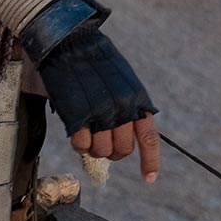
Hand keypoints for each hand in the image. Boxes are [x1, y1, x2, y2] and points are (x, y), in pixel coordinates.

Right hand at [39, 27, 160, 182]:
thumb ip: (126, 109)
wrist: (69, 41)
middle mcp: (123, 108)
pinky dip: (77, 142)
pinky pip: (81, 145)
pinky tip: (74, 127)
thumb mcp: (122, 81)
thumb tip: (121, 139)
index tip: (150, 179)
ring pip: (101, 151)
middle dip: (111, 151)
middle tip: (100, 140)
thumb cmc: (94, 60)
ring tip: (86, 130)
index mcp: (137, 98)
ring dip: (92, 147)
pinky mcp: (78, 116)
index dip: (150, 161)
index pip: (149, 138)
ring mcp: (101, 113)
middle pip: (122, 150)